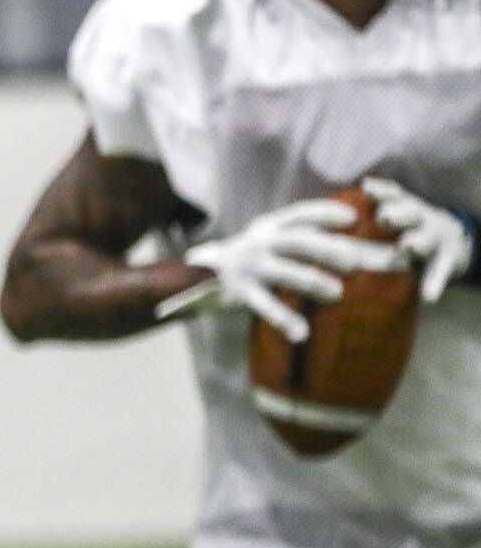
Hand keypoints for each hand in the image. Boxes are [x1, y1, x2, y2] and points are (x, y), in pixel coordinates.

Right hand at [156, 197, 408, 342]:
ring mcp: (249, 266)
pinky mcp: (239, 291)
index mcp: (268, 227)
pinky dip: (284, 320)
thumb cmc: (247, 260)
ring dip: (314, 282)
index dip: (325, 213)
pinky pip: (266, 306)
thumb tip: (351, 251)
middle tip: (354, 263)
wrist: (193, 278)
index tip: (352, 218)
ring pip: (286, 272)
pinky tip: (301, 333)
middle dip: (328, 249)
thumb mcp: (266, 242)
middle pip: (298, 241)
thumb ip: (297, 241)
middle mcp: (259, 242)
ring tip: (336, 294)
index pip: (300, 215)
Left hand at [363, 177, 475, 302]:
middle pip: (410, 214)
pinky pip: (439, 272)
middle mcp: (420, 219)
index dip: (381, 192)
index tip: (367, 189)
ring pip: (425, 240)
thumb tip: (341, 203)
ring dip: (417, 242)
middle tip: (384, 217)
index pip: (392, 195)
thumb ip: (374, 205)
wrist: (451, 238)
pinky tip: (428, 297)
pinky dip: (434, 284)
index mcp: (404, 206)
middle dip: (397, 215)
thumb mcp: (397, 210)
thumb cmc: (407, 224)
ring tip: (407, 246)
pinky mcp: (446, 261)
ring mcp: (434, 240)